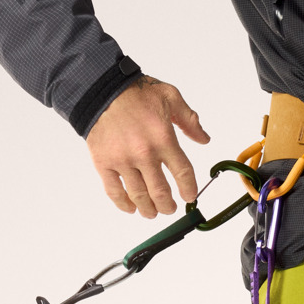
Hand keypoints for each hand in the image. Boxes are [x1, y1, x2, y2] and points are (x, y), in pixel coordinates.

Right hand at [86, 76, 210, 216]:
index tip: (189, 197)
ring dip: (148, 210)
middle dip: (168, 206)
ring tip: (152, 213)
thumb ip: (189, 120)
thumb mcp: (170, 97)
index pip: (183, 173)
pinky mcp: (103, 163)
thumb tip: (204, 139)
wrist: (100, 90)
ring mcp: (122, 161)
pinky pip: (114, 191)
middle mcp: (144, 154)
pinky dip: (123, 204)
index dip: (188, 189)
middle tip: (170, 208)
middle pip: (160, 192)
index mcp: (163, 139)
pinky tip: (131, 208)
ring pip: (139, 196)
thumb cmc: (135, 92)